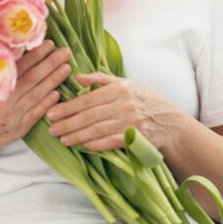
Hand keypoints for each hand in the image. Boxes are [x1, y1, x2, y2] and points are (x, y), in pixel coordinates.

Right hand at [0, 40, 72, 153]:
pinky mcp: (20, 127)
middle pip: (33, 77)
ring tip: (67, 68)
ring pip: (38, 93)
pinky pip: (37, 113)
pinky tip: (58, 93)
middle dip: (51, 63)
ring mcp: (15, 113)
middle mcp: (6, 98)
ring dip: (54, 80)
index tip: (49, 44)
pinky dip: (48, 102)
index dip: (36, 54)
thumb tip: (7, 52)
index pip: (20, 66)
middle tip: (65, 52)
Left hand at [45, 72, 186, 152]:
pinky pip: (112, 141)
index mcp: (119, 88)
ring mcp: (131, 121)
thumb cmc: (144, 100)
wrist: (171, 121)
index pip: (87, 99)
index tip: (51, 113)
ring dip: (78, 135)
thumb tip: (76, 77)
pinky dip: (97, 144)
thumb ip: (100, 79)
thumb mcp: (126, 83)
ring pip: (98, 129)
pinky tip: (84, 146)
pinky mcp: (137, 137)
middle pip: (89, 115)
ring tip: (63, 139)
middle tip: (51, 129)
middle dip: (67, 123)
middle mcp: (124, 103)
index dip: (67, 107)